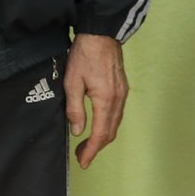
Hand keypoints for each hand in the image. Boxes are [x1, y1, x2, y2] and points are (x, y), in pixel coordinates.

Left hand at [64, 34, 127, 169]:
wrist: (102, 33)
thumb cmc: (84, 55)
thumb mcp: (72, 82)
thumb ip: (75, 108)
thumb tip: (78, 131)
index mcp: (105, 99)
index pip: (100, 133)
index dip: (91, 151)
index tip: (83, 162)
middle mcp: (118, 99)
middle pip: (111, 132)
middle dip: (96, 147)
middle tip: (81, 155)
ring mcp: (123, 93)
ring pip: (116, 124)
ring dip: (103, 137)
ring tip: (86, 143)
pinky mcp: (122, 88)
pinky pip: (118, 114)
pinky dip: (108, 125)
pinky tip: (97, 125)